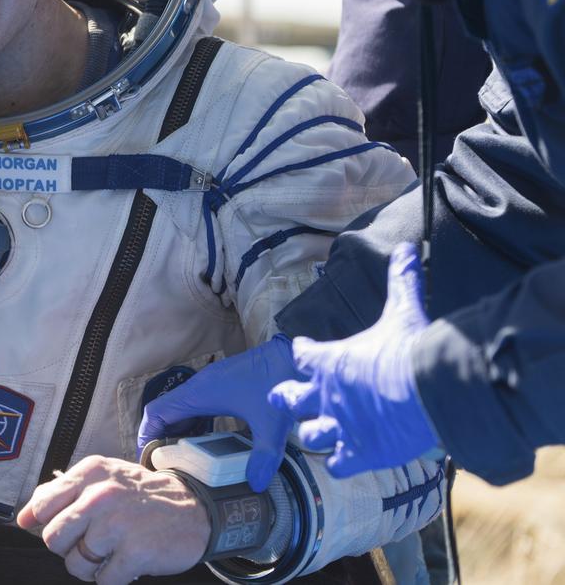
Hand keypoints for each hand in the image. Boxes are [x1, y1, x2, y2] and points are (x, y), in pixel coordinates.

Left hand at [16, 455, 209, 582]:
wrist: (194, 508)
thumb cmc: (140, 496)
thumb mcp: (103, 478)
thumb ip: (62, 492)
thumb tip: (23, 518)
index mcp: (90, 473)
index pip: (42, 504)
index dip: (45, 523)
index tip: (61, 528)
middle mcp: (101, 495)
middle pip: (53, 539)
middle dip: (68, 549)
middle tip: (89, 544)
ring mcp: (118, 524)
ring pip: (75, 564)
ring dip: (90, 568)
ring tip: (108, 555)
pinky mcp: (135, 553)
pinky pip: (103, 581)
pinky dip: (111, 579)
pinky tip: (125, 564)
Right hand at [136, 336, 297, 491]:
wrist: (294, 355)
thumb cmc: (278, 381)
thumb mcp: (272, 423)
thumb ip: (263, 456)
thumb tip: (254, 484)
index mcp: (199, 394)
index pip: (156, 412)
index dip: (147, 435)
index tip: (148, 459)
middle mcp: (198, 388)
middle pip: (164, 413)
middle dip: (160, 439)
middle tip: (164, 466)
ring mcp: (209, 386)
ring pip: (180, 410)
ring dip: (177, 432)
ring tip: (182, 459)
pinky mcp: (221, 387)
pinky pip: (196, 407)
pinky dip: (193, 426)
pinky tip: (207, 444)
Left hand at [269, 243, 438, 476]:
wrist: (428, 391)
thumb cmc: (410, 349)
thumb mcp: (403, 311)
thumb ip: (402, 281)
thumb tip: (409, 248)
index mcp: (328, 361)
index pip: (302, 354)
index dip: (303, 353)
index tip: (302, 351)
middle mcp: (325, 395)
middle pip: (289, 399)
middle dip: (287, 399)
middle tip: (284, 399)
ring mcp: (339, 426)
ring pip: (309, 436)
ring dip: (314, 434)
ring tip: (317, 434)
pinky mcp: (358, 453)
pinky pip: (338, 464)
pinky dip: (341, 463)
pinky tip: (345, 462)